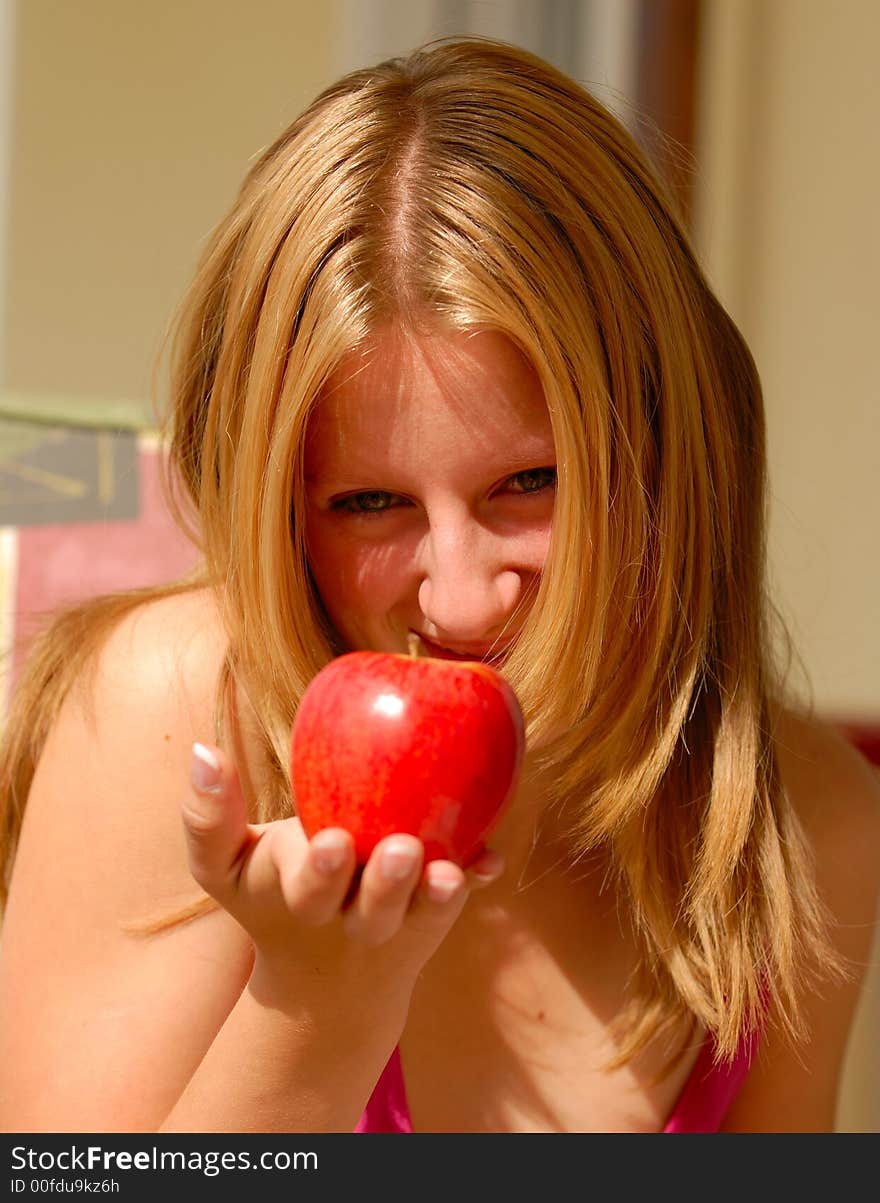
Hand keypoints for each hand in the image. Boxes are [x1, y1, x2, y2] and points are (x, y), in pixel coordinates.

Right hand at [180, 742, 502, 1013]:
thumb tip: (202, 749)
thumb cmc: (272, 896)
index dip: (318, 870)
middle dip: (384, 885)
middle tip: (401, 851)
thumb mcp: (224, 867)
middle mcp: (351, 919)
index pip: (305, 888)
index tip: (332, 843)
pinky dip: (474, 879)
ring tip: (446, 872)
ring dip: (435, 893)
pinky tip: (488, 861)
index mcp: (298, 900)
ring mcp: (397, 922)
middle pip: (370, 909)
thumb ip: (206, 816)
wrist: (326, 983)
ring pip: (419, 914)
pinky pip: (456, 900)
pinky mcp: (432, 918)